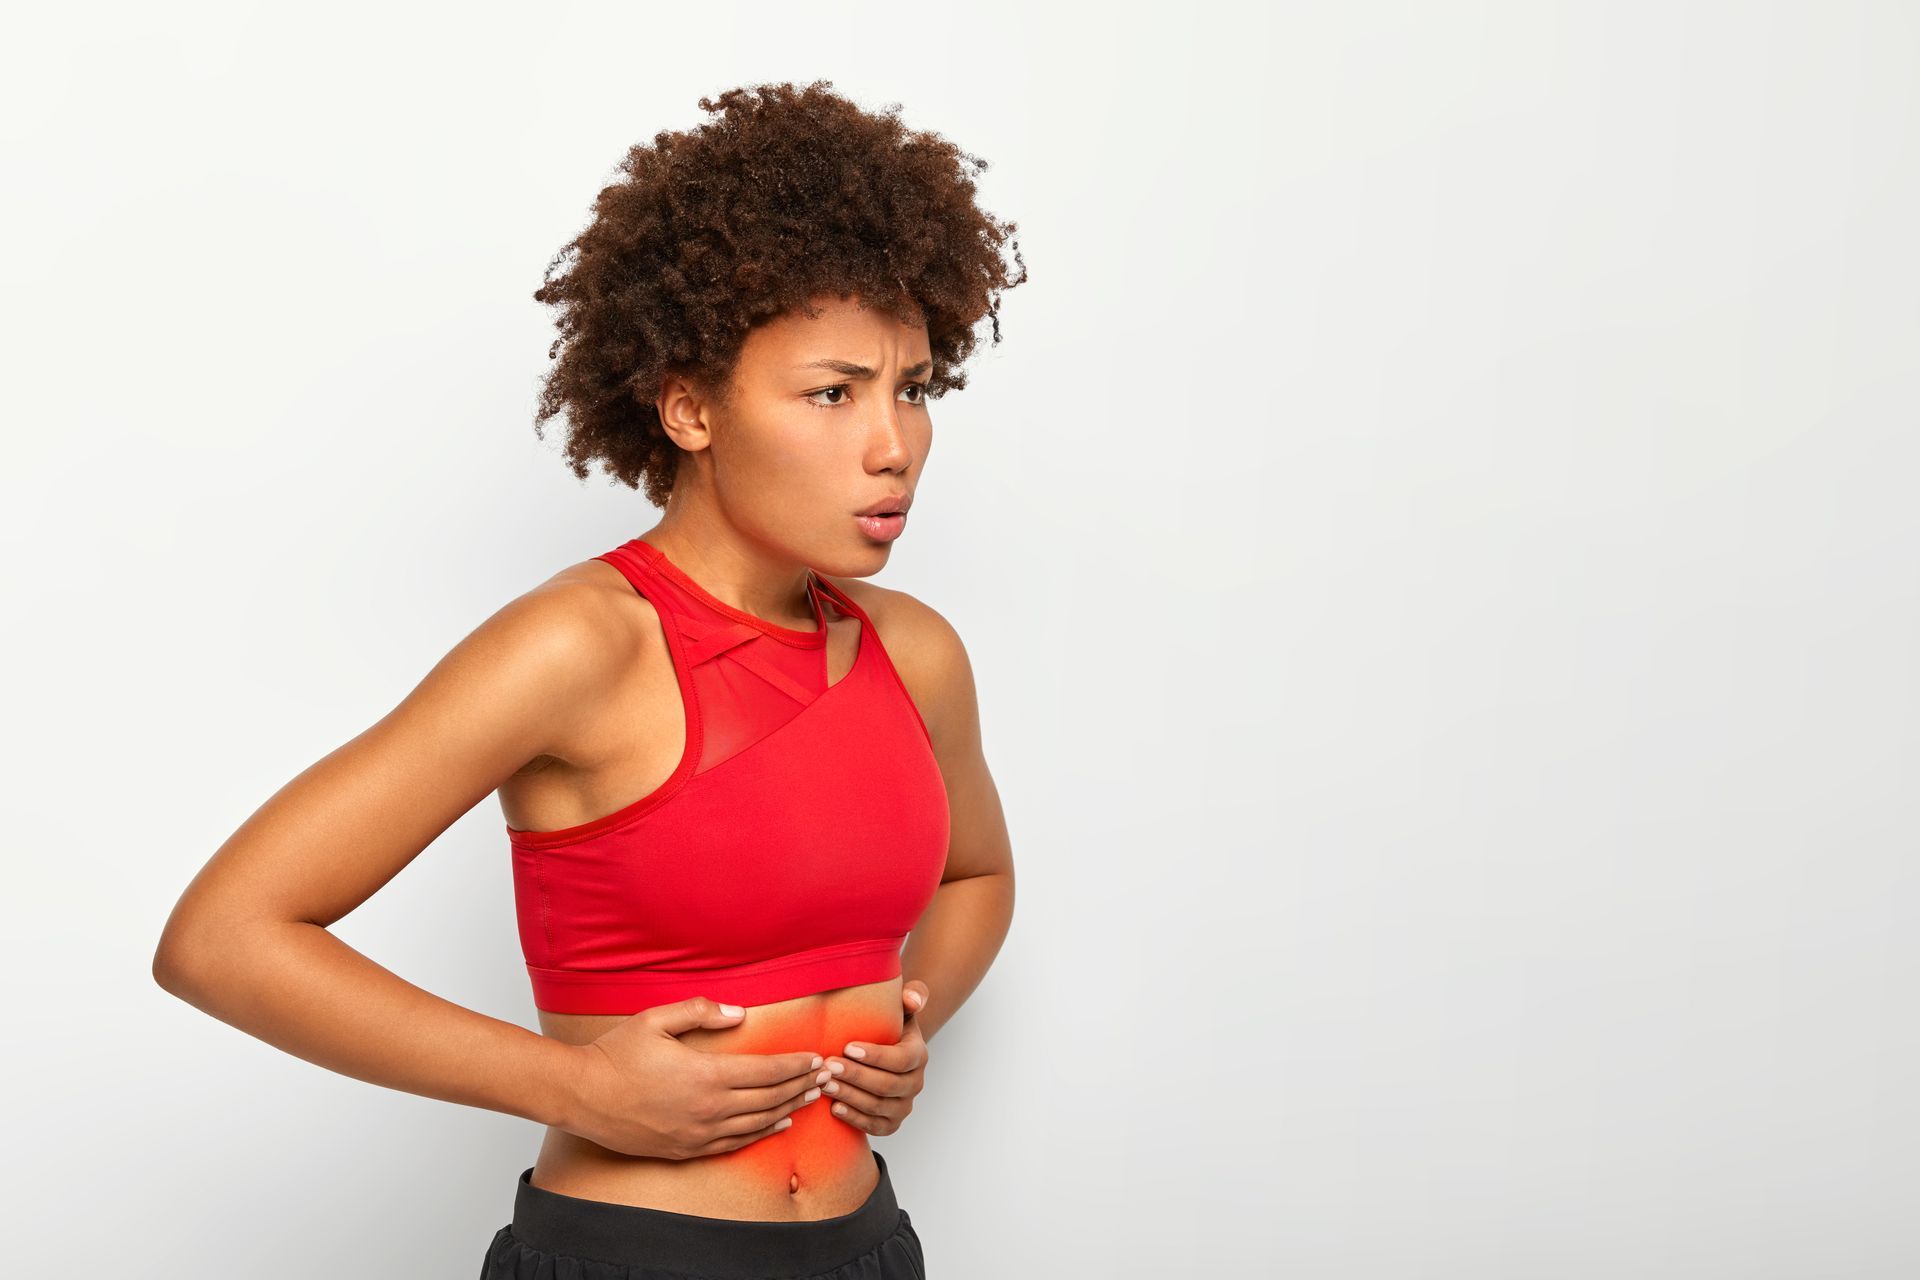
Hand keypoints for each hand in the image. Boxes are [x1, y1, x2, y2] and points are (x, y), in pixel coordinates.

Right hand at [562, 996, 828, 1159]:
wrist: (580, 1096)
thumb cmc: (615, 1055)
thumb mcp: (656, 1019)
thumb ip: (701, 1011)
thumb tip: (740, 1013)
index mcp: (706, 1075)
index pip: (766, 1071)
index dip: (795, 1065)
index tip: (816, 1058)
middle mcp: (708, 1109)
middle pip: (769, 1098)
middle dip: (802, 1085)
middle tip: (828, 1076)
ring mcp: (698, 1134)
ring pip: (758, 1123)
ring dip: (789, 1109)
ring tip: (813, 1097)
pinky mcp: (686, 1150)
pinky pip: (735, 1143)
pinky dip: (763, 1133)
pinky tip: (779, 1125)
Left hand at [822, 981, 930, 1136]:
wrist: (884, 1055)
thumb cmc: (888, 1027)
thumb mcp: (900, 1008)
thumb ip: (911, 996)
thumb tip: (913, 999)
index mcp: (918, 1055)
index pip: (901, 1059)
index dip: (875, 1056)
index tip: (847, 1047)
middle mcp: (915, 1084)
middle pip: (886, 1085)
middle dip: (855, 1076)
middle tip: (829, 1066)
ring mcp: (904, 1106)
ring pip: (878, 1107)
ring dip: (850, 1096)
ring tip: (825, 1084)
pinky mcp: (890, 1124)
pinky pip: (874, 1126)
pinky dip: (854, 1118)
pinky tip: (834, 1107)